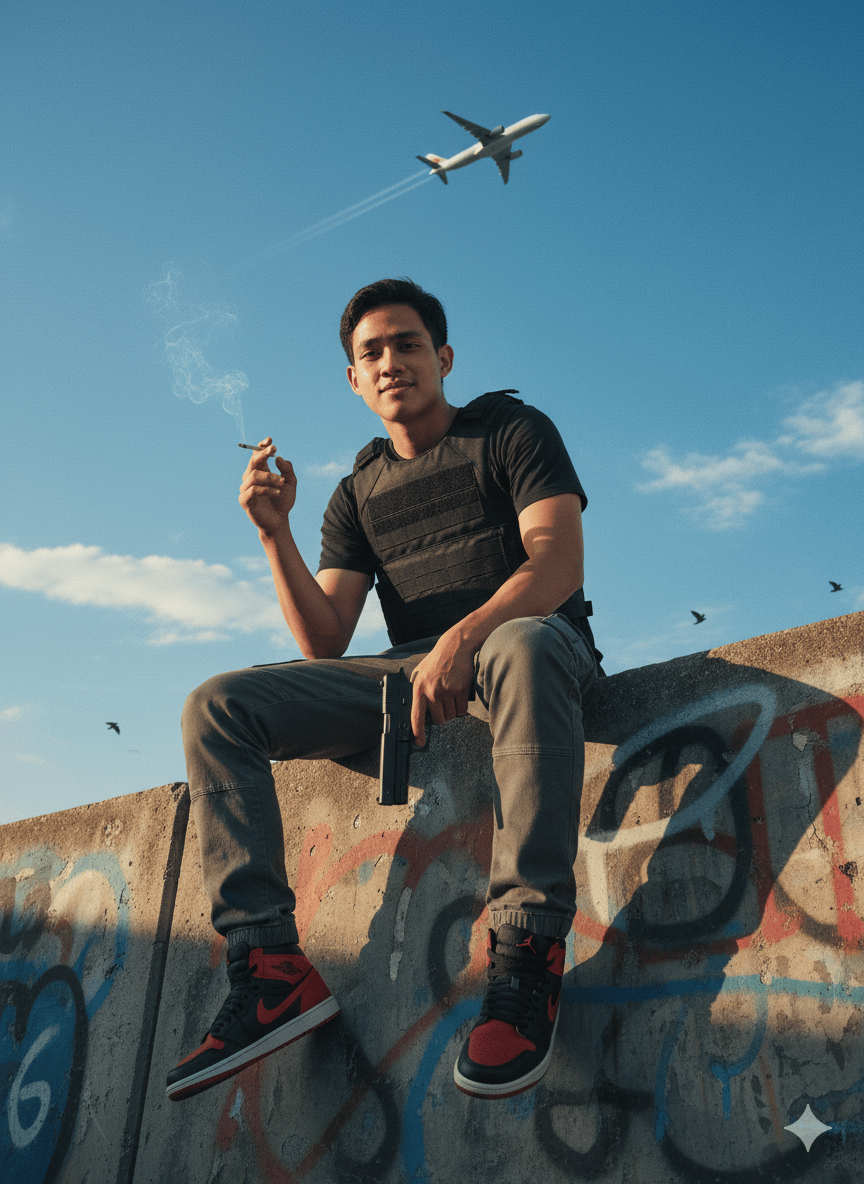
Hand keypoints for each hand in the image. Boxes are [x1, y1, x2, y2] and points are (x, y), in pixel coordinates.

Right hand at [238, 438, 296, 534]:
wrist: (279, 520)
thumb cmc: (283, 501)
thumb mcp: (290, 483)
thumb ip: (287, 469)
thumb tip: (278, 458)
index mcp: (260, 471)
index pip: (257, 455)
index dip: (261, 446)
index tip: (270, 440)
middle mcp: (250, 478)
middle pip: (253, 461)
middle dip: (263, 454)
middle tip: (273, 451)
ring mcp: (246, 488)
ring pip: (254, 475)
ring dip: (269, 476)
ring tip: (281, 482)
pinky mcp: (245, 500)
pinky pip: (253, 490)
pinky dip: (267, 489)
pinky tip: (277, 492)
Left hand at [409, 628, 474, 745]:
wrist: (456, 646)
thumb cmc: (437, 659)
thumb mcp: (420, 672)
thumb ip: (417, 689)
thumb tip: (414, 708)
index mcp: (419, 688)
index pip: (416, 716)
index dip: (417, 733)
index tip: (420, 743)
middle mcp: (432, 691)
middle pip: (438, 720)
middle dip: (442, 717)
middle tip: (443, 705)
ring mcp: (446, 691)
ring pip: (451, 716)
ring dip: (453, 711)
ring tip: (451, 696)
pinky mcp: (460, 690)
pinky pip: (462, 710)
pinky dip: (462, 707)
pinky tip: (459, 695)